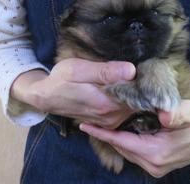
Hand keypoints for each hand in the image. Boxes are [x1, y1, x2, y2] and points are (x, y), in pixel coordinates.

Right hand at [11, 58, 135, 128]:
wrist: (46, 97)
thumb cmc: (61, 79)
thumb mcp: (79, 69)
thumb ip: (105, 71)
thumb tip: (131, 70)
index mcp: (107, 104)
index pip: (138, 93)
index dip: (143, 80)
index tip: (142, 67)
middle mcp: (111, 117)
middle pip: (138, 101)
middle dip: (139, 86)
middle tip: (136, 69)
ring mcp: (111, 122)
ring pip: (134, 106)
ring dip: (133, 93)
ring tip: (125, 76)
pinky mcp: (109, 123)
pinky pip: (126, 111)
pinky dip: (127, 100)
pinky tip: (120, 88)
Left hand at [79, 98, 189, 177]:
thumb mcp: (188, 112)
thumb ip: (176, 114)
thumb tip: (165, 115)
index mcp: (157, 153)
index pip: (122, 142)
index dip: (102, 133)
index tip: (84, 125)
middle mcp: (155, 164)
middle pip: (122, 148)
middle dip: (106, 135)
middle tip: (90, 119)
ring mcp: (157, 167)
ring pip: (128, 151)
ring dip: (116, 139)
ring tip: (101, 124)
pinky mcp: (159, 165)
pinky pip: (136, 153)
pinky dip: (127, 142)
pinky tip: (121, 131)